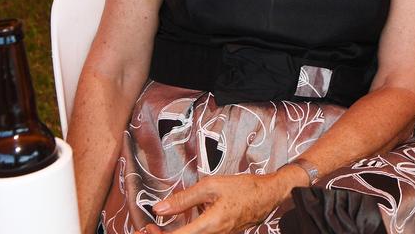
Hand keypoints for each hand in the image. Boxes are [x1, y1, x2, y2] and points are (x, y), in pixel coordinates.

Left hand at [148, 167, 298, 232]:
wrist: (269, 195)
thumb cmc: (245, 188)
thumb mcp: (212, 186)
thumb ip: (184, 198)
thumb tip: (159, 208)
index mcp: (210, 225)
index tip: (145, 230)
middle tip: (147, 228)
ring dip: (173, 233)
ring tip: (158, 225)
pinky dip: (186, 230)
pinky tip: (183, 219)